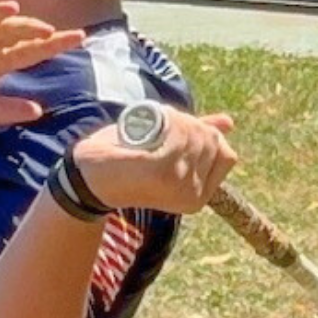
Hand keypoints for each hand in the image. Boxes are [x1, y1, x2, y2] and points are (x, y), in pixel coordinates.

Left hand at [74, 108, 236, 213]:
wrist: (87, 179)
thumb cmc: (127, 164)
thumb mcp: (167, 149)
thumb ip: (198, 139)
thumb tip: (229, 123)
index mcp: (200, 198)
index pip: (227, 155)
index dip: (207, 135)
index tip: (178, 133)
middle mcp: (195, 196)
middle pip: (212, 141)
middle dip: (191, 124)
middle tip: (162, 126)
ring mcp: (181, 185)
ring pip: (196, 133)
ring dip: (177, 120)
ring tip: (154, 128)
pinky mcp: (164, 173)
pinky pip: (179, 134)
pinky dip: (168, 122)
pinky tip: (154, 127)